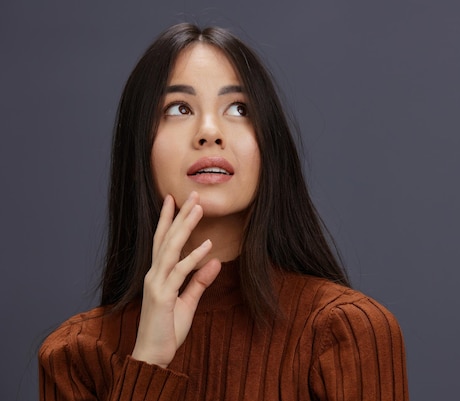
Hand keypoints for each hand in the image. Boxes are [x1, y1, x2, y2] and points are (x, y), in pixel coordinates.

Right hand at [131, 191, 220, 367]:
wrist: (153, 356)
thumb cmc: (167, 331)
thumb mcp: (188, 303)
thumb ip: (199, 282)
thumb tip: (215, 261)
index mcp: (158, 275)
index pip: (163, 241)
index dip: (168, 220)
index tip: (176, 200)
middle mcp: (154, 275)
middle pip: (166, 238)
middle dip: (179, 215)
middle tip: (192, 194)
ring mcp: (156, 284)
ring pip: (171, 248)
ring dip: (185, 227)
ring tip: (198, 208)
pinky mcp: (162, 297)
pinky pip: (180, 273)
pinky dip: (194, 258)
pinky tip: (208, 245)